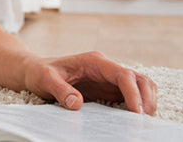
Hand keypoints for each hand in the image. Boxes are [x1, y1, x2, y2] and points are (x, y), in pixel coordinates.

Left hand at [22, 51, 156, 114]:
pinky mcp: (109, 89)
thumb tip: (75, 103)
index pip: (123, 74)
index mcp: (94, 62)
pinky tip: (134, 119)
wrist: (36, 70)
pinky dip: (139, 105)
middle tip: (142, 121)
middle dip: (146, 98)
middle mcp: (106, 68)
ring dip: (147, 101)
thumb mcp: (44, 79)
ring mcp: (109, 78)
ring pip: (140, 86)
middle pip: (139, 79)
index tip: (136, 112)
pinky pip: (132, 96)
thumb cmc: (40, 72)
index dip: (133, 93)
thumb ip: (59, 89)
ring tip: (142, 121)